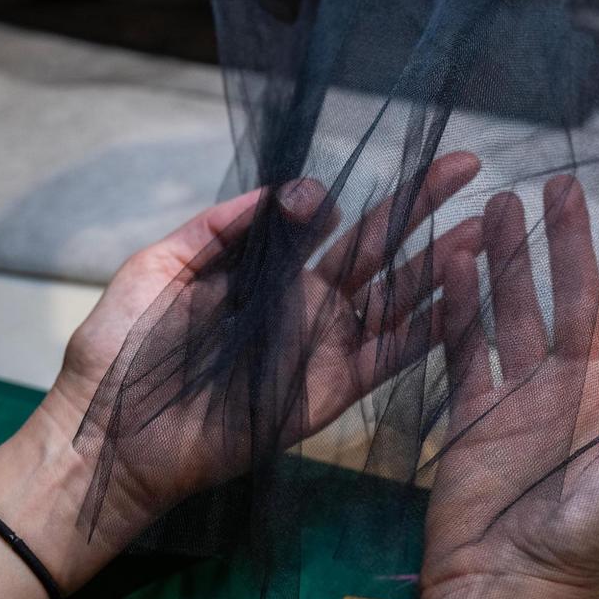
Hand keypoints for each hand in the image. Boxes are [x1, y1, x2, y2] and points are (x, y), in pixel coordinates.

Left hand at [58, 152, 481, 536]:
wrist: (111, 433)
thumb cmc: (125, 349)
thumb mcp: (162, 268)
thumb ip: (222, 228)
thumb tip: (287, 192)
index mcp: (269, 272)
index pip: (325, 222)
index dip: (349, 194)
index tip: (342, 182)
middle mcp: (309, 303)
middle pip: (378, 248)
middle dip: (423, 207)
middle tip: (466, 165)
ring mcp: (327, 345)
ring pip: (399, 296)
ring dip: (444, 262)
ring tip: (487, 226)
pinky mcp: (336, 389)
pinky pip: (394, 354)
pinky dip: (433, 326)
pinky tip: (466, 293)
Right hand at [418, 177, 598, 598]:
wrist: (506, 587)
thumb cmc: (590, 533)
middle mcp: (576, 382)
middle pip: (573, 293)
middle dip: (567, 238)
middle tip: (556, 183)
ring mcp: (522, 395)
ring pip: (517, 309)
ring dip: (509, 260)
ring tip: (498, 208)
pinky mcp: (474, 412)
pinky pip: (467, 345)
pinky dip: (460, 304)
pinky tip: (455, 263)